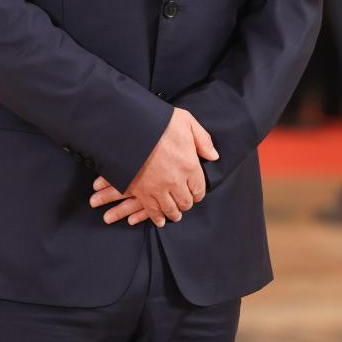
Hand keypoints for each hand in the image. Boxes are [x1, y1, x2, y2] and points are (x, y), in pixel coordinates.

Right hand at [88, 108, 217, 227]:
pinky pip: (152, 211)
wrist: (128, 126)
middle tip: (184, 203)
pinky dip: (157, 218)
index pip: (199, 189)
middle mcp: (176, 181)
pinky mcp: (141, 191)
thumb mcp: (186, 121)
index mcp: (189, 165)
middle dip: (186, 203)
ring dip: (174, 213)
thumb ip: (202, 139)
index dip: (198, 193)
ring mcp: (158, 188)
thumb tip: (213, 156)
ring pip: (170, 210)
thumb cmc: (158, 121)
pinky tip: (160, 220)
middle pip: (186, 202)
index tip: (195, 193)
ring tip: (175, 214)